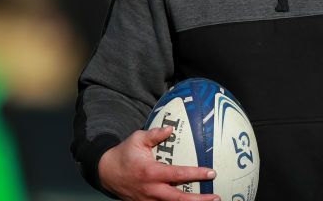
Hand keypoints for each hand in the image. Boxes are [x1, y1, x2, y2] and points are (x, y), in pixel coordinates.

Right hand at [98, 126, 219, 200]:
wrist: (106, 173)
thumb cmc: (124, 154)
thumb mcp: (137, 139)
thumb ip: (154, 134)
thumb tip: (171, 128)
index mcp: (151, 172)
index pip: (178, 174)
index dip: (196, 174)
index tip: (212, 173)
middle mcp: (151, 189)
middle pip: (179, 199)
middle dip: (199, 200)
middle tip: (216, 198)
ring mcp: (149, 200)